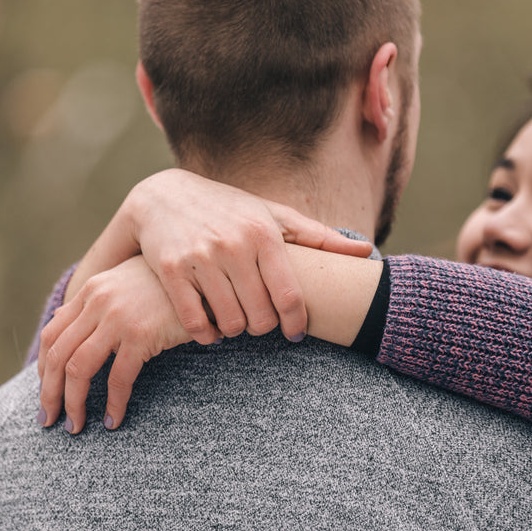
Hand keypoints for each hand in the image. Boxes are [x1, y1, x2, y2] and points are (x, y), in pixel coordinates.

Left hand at [37, 256, 193, 432]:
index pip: (51, 334)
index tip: (47, 391)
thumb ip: (96, 300)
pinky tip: (113, 420)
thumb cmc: (168, 283)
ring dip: (72, 402)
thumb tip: (64, 320)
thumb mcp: (126, 281)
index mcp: (91, 291)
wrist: (204, 274)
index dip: (43, 368)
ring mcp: (118, 318)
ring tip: (75, 426)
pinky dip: (113, 404)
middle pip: (58, 355)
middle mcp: (98, 302)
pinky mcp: (142, 335)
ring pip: (79, 369)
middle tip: (49, 419)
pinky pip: (118, 378)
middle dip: (49, 393)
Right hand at [122, 169, 371, 343]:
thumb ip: (319, 237)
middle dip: (263, 327)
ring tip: (237, 322)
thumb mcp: (273, 215)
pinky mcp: (170, 270)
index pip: (289, 296)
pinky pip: (196, 322)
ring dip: (235, 331)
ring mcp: (200, 258)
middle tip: (261, 324)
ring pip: (230, 322)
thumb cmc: (229, 209)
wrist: (163, 196)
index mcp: (263, 233)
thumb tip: (368, 251)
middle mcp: (233, 245)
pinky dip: (206, 334)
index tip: (295, 332)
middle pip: (260, 316)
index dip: (296, 322)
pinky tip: (211, 328)